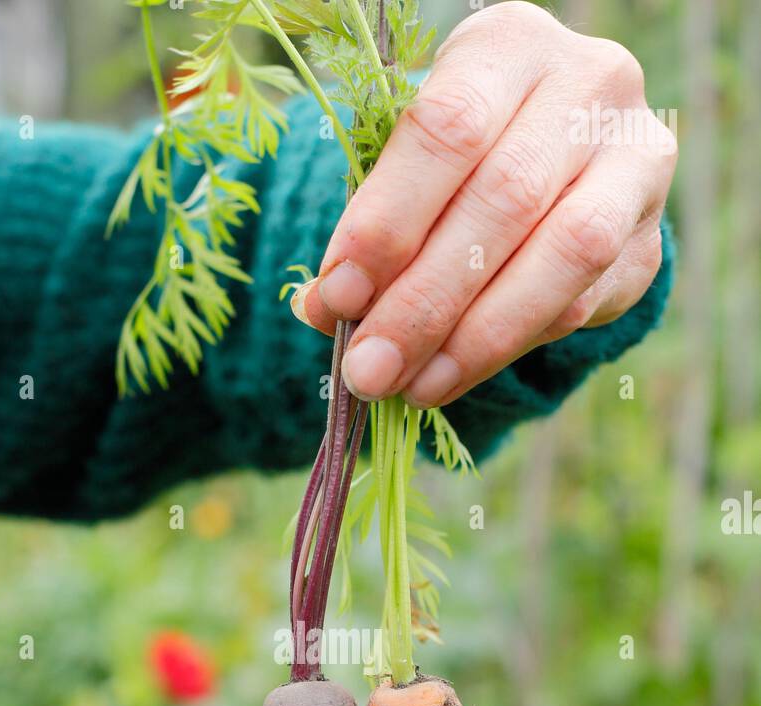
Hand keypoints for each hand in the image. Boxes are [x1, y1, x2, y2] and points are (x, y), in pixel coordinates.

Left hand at [291, 1, 676, 407]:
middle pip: (506, 198)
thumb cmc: (457, 159)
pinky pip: (584, 302)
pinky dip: (513, 346)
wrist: (555, 163)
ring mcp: (635, 161)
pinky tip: (455, 374)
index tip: (338, 296)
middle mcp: (590, 86)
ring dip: (478, 337)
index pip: (449, 129)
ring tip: (412, 387)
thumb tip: (328, 310)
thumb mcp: (406, 166)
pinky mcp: (650, 239)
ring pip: (564, 255)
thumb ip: (372, 228)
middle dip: (426, 300)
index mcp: (510, 46)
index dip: (389, 221)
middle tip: (369, 368)